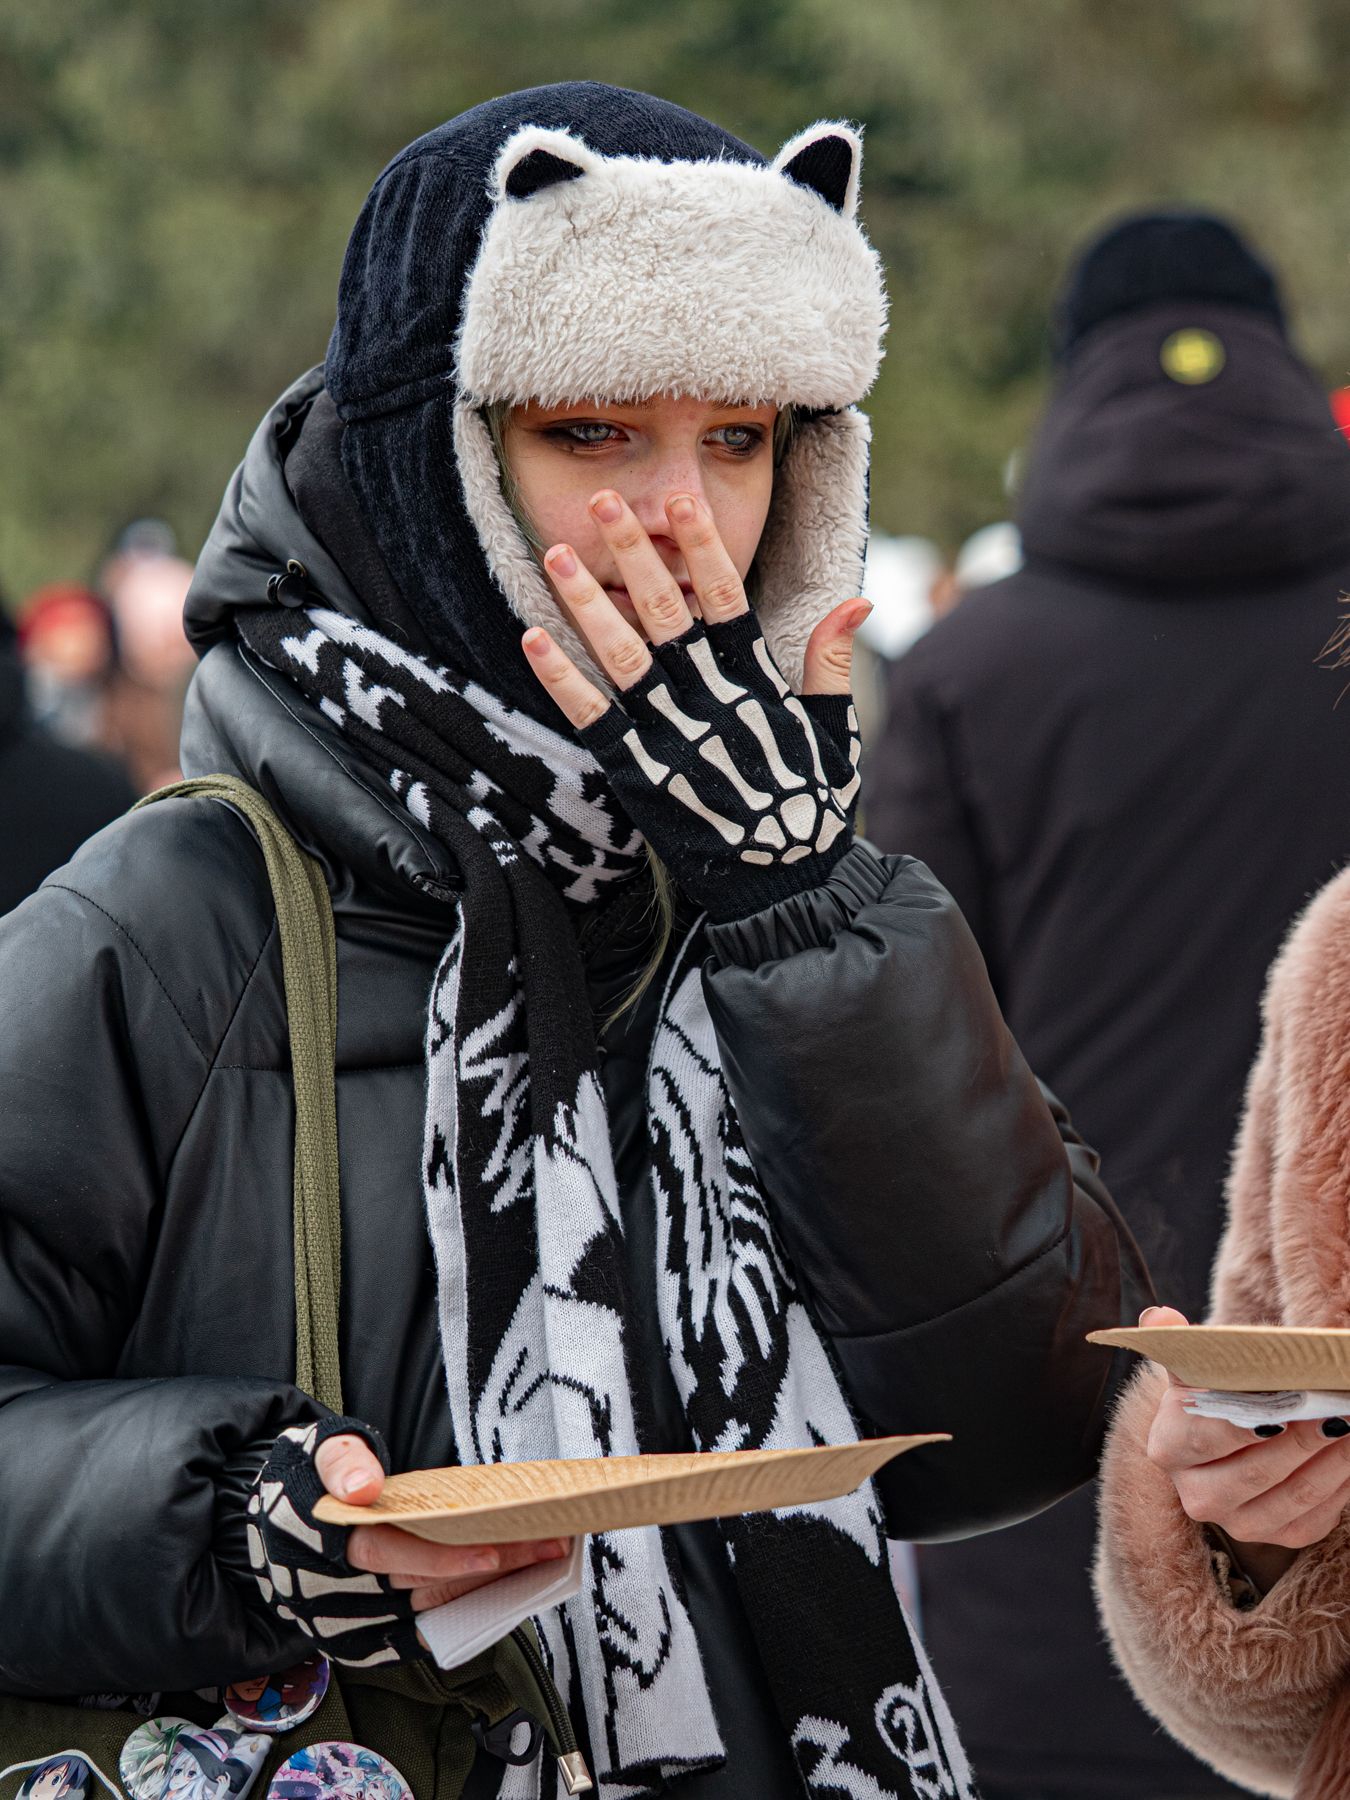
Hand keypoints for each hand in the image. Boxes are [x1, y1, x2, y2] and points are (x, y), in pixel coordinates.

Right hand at [249, 1418, 569, 1666]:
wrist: (279, 1523)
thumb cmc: (308, 1482)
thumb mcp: (316, 1451)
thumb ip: (341, 1460)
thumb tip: (362, 1486)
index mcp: (329, 1542)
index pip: (390, 1553)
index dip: (441, 1557)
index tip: (492, 1550)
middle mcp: (342, 1589)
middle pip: (426, 1583)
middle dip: (491, 1566)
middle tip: (548, 1543)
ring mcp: (356, 1616)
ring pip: (433, 1607)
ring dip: (490, 1588)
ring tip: (542, 1559)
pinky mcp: (369, 1631)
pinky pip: (425, 1627)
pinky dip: (466, 1610)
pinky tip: (507, 1589)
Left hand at [523, 487, 867, 920]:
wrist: (784, 894)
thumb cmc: (810, 817)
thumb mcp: (835, 737)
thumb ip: (831, 666)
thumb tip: (857, 600)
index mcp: (759, 687)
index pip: (727, 600)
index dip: (703, 547)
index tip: (682, 501)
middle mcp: (712, 703)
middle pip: (668, 612)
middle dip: (635, 553)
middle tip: (605, 503)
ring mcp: (672, 739)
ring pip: (622, 654)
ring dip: (587, 601)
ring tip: (557, 553)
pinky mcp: (638, 776)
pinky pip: (592, 718)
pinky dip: (562, 678)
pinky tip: (532, 638)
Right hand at [1143, 1305, 1349, 1592]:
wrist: (1233, 1439)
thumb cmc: (1216, 1396)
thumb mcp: (1194, 1370)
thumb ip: (1180, 1344)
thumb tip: (1160, 1319)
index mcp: (1168, 1449)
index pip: (1204, 1436)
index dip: (1244, 1424)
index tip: (1284, 1405)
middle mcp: (1196, 1496)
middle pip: (1254, 1471)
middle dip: (1300, 1439)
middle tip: (1334, 1409)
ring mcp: (1238, 1522)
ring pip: (1293, 1494)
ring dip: (1331, 1459)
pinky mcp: (1279, 1536)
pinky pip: (1316, 1513)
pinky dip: (1341, 1482)